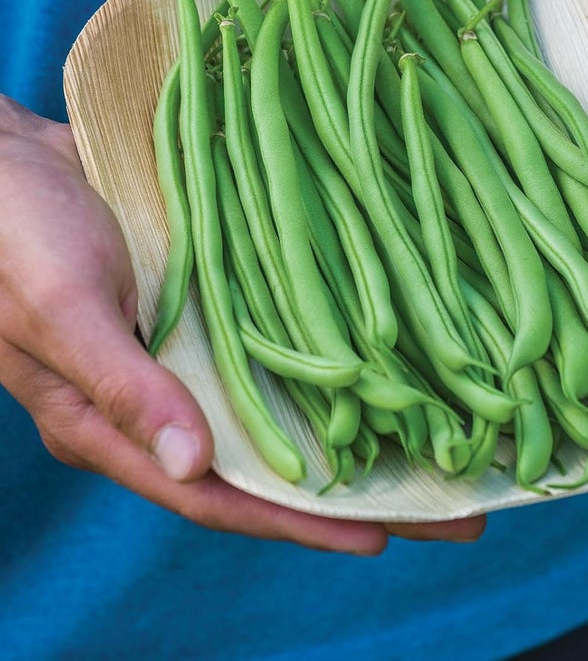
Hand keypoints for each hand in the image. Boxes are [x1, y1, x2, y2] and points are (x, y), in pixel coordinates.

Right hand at [0, 96, 484, 550]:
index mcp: (110, 422)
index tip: (379, 533)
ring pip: (271, 405)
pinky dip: (316, 358)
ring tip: (424, 437)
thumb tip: (192, 464)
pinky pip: (264, 344)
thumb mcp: (62, 310)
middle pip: (260, 458)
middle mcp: (155, 398)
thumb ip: (122, 385)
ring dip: (344, 423)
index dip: (293, 519)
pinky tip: (371, 358)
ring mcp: (180, 351)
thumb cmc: (13, 235)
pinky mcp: (197, 306)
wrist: (1, 157)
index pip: (213, 492)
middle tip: (440, 507)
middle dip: (346, 489)